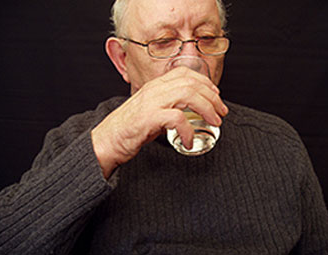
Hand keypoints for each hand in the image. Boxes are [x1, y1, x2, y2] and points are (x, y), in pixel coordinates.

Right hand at [91, 66, 227, 177]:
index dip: (205, 82)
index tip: (216, 96)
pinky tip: (189, 140)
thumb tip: (187, 114)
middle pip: (191, 83)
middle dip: (212, 97)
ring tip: (214, 122)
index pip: (184, 73)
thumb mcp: (151, 111)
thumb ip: (168, 108)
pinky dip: (188, 130)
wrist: (106, 141)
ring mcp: (151, 103)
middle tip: (221, 112)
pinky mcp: (148, 118)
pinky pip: (177, 118)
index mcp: (154, 86)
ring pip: (187, 94)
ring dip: (206, 108)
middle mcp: (154, 90)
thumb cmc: (129, 128)